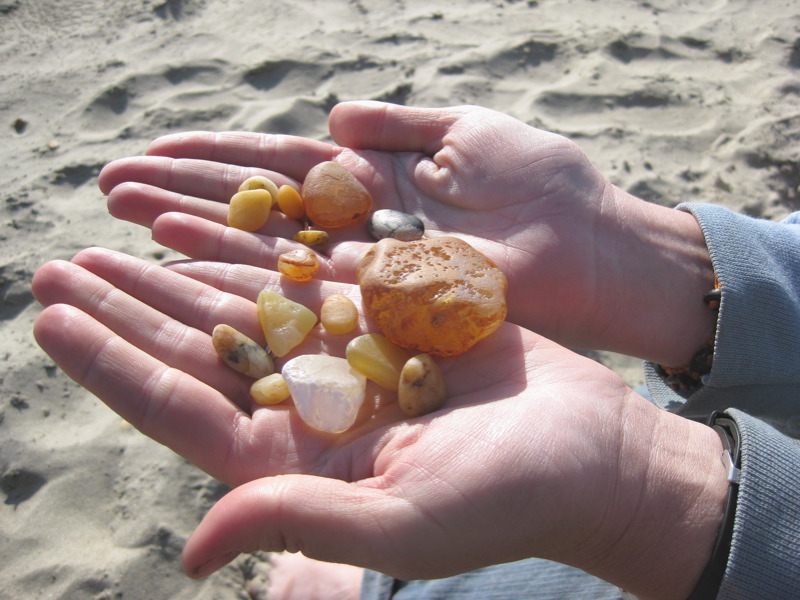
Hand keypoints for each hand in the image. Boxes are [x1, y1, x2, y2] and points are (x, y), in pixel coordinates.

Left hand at [32, 249, 724, 599]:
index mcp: (295, 462)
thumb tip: (195, 548)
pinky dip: (261, 246)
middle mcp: (308, 409)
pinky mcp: (386, 320)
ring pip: (244, 303)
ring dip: (182, 269)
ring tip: (125, 231)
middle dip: (130, 308)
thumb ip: (298, 518)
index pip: (180, 408)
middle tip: (62, 267)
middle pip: (197, 348)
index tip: (55, 321)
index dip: (114, 365)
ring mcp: (345, 359)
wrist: (589, 451)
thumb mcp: (400, 522)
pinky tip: (218, 220)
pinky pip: (307, 274)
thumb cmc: (506, 500)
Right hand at [99, 101, 712, 365]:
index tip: (154, 151)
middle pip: (259, 210)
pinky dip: (252, 274)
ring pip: (269, 249)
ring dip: (199, 235)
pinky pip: (307, 288)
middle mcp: (358, 230)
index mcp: (375, 183)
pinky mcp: (387, 306)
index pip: (279, 168)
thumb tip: (329, 116)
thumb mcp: (465, 130)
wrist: (598, 244)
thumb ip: (398, 124)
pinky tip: (193, 263)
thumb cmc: (545, 181)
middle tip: (111, 188)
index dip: (217, 160)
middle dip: (187, 196)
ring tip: (130, 222)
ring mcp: (369, 270)